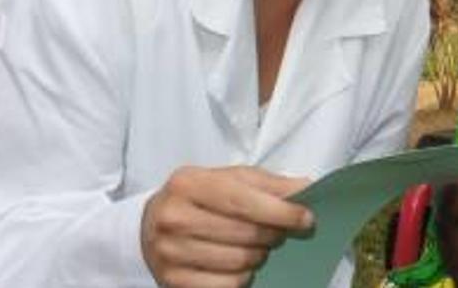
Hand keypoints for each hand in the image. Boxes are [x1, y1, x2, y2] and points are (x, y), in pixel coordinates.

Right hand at [141, 166, 312, 287]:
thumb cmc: (200, 198)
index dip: (281, 212)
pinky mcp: (173, 280)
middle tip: (279, 233)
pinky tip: (241, 264)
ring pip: (240, 261)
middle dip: (273, 234)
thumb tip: (306, 188)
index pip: (244, 201)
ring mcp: (170, 251)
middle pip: (245, 233)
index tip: (306, 218)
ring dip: (260, 256)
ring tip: (258, 246)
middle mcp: (174, 217)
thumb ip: (268, 183)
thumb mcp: (230, 179)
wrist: (151, 224)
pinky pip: (229, 284)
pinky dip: (244, 276)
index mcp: (189, 183)